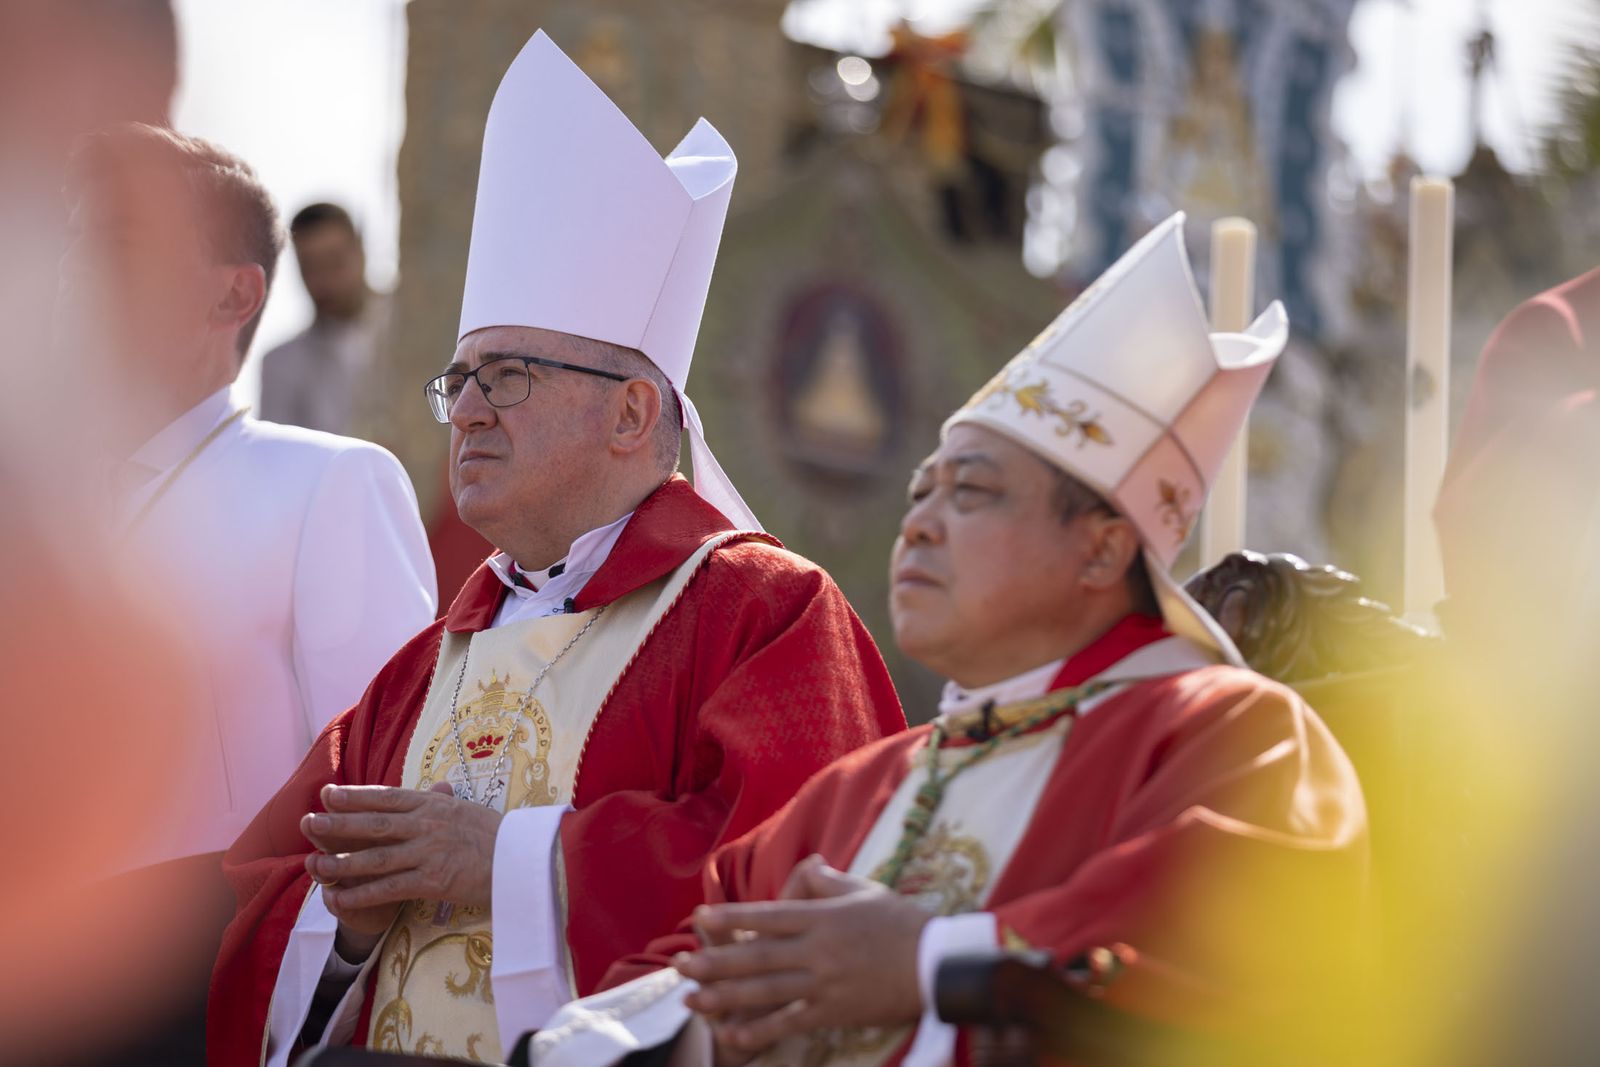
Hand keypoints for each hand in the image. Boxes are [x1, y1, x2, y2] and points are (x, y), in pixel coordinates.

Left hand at [301, 782, 500, 943]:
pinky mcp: (432, 881)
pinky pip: (388, 888)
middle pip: (373, 823)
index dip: (355, 796)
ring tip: (312, 865)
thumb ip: (446, 802)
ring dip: (340, 861)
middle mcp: (426, 824)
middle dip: (337, 823)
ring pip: (375, 856)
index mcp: (434, 805)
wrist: (525, 860)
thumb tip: (437, 788)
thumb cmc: (500, 836)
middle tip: (307, 821)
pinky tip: (338, 897)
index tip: (328, 794)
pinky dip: (360, 893)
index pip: (386, 797)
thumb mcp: (469, 810)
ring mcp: (428, 852)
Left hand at [675, 856, 932, 1057]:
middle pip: (756, 956)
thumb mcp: (865, 890)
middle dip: (714, 961)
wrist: (937, 964)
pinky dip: (760, 1030)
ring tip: (692, 999)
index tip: (700, 918)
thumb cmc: (902, 922)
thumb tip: (807, 866)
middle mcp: (816, 950)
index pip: (767, 915)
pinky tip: (732, 1036)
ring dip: (724, 996)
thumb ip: (829, 881)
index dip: (731, 918)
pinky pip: (790, 1022)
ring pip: (765, 992)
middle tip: (680, 966)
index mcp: (822, 917)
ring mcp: (823, 984)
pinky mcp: (833, 1012)